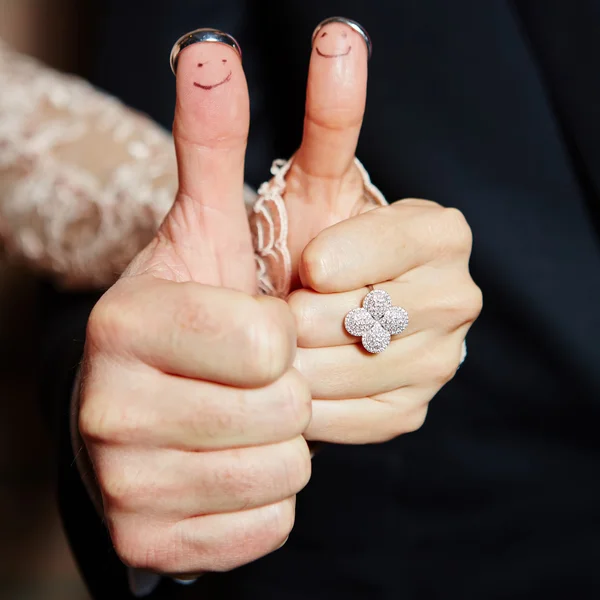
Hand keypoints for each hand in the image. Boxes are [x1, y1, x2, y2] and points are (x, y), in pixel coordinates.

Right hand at [78, 38, 311, 575]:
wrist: (142, 407)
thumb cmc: (185, 322)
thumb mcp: (202, 236)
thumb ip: (210, 149)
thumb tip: (210, 49)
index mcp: (125, 325)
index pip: (267, 344)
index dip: (281, 338)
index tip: (254, 332)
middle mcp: (108, 409)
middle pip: (281, 412)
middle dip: (285, 393)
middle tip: (251, 381)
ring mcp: (126, 487)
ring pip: (280, 473)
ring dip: (280, 443)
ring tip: (241, 419)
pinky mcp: (153, 544)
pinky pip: (267, 527)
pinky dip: (266, 497)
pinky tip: (229, 466)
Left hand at [273, 19, 481, 442]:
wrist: (268, 334)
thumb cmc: (267, 256)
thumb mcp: (255, 195)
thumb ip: (238, 132)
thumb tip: (206, 52)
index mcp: (433, 232)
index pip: (421, 238)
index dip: (359, 252)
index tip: (308, 262)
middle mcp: (451, 292)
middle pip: (396, 311)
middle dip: (318, 318)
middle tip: (280, 312)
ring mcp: (439, 355)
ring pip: (372, 370)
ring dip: (308, 364)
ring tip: (280, 348)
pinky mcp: (413, 405)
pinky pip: (366, 415)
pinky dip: (319, 405)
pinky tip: (295, 385)